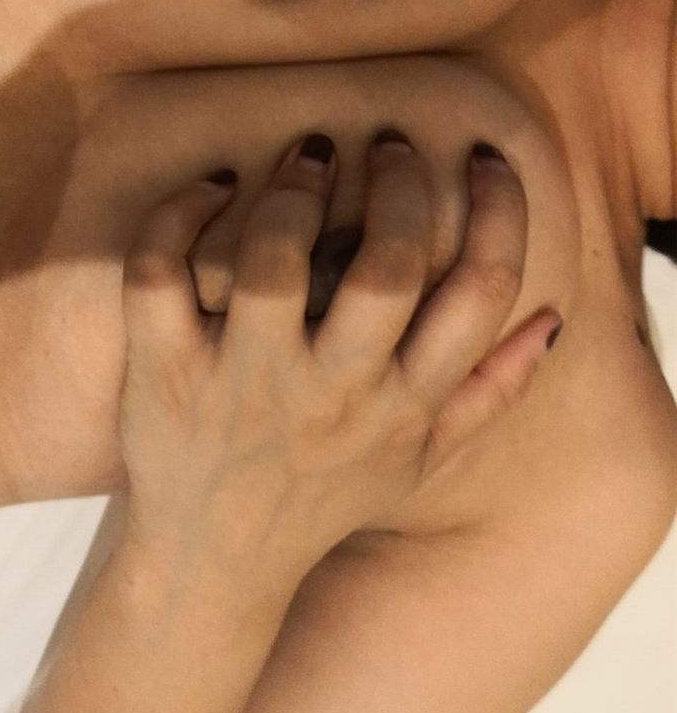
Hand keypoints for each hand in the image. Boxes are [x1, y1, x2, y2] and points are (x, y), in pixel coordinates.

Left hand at [118, 131, 560, 582]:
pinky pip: (162, 276)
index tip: (487, 161)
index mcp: (402, 407)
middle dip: (399, 186)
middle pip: (387, 269)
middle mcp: (330, 395)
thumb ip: (489, 395)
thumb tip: (550, 319)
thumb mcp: (417, 461)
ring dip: (296, 192)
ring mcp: (242, 384)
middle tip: (391, 145)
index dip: (500, 215)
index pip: (480, 298)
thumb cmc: (321, 499)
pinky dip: (181, 217)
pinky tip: (213, 188)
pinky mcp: (165, 371)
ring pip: (273, 264)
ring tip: (310, 155)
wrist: (209, 567)